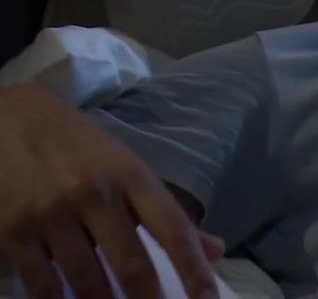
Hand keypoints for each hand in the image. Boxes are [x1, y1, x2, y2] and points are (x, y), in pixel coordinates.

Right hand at [0, 85, 222, 298]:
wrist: (10, 118)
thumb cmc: (78, 147)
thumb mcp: (128, 168)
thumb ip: (167, 212)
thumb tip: (215, 251)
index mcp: (131, 175)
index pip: (172, 228)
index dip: (193, 268)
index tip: (207, 298)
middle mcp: (93, 194)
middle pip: (131, 263)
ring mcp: (49, 214)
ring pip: (86, 279)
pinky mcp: (11, 232)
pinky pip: (40, 283)